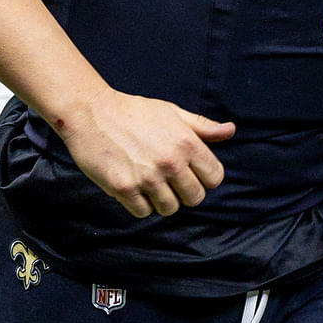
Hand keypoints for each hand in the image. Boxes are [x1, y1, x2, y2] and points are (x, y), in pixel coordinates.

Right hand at [57, 90, 232, 217]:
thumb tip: (230, 131)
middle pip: (195, 198)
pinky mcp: (123, 188)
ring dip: (161, 200)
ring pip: (169, 209)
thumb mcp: (172, 112)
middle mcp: (171, 162)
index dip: (205, 178)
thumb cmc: (134, 111)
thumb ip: (202, 126)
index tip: (191, 173)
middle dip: (185, 192)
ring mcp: (147, 177)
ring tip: (150, 183)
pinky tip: (134, 187)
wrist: (92, 112)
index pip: (214, 178)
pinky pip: (143, 212)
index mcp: (187, 143)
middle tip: (169, 181)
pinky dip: (140, 204)